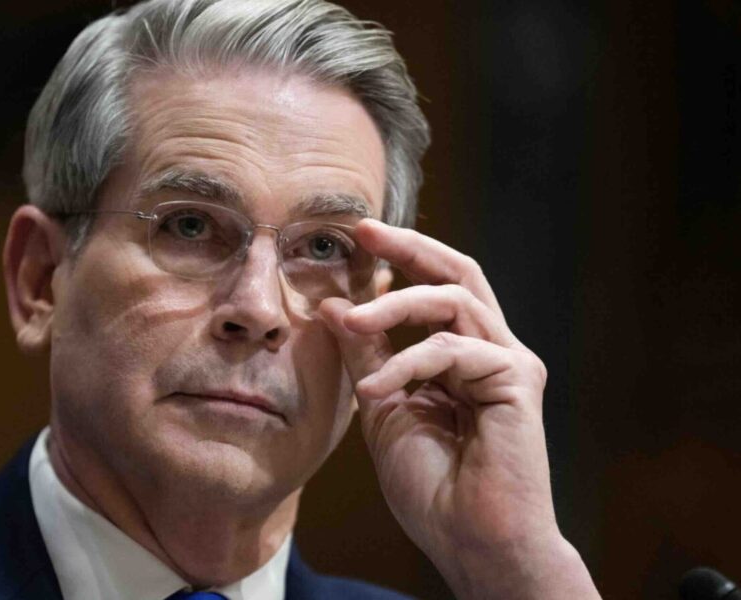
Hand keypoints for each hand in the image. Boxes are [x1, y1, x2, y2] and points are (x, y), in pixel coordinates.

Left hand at [319, 219, 599, 599]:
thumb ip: (367, 355)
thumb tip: (335, 305)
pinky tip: (377, 393)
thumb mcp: (384, 407)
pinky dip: (406, 364)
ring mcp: (508, 362)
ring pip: (452, 301)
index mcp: (463, 357)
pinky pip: (451, 349)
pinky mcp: (516, 379)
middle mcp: (491, 351)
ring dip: (393, 305)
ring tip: (351, 321)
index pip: (434, 291)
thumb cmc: (432, 485)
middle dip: (410, 247)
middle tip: (364, 229)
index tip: (355, 240)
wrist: (471, 540)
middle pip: (458, 274)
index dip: (400, 260)